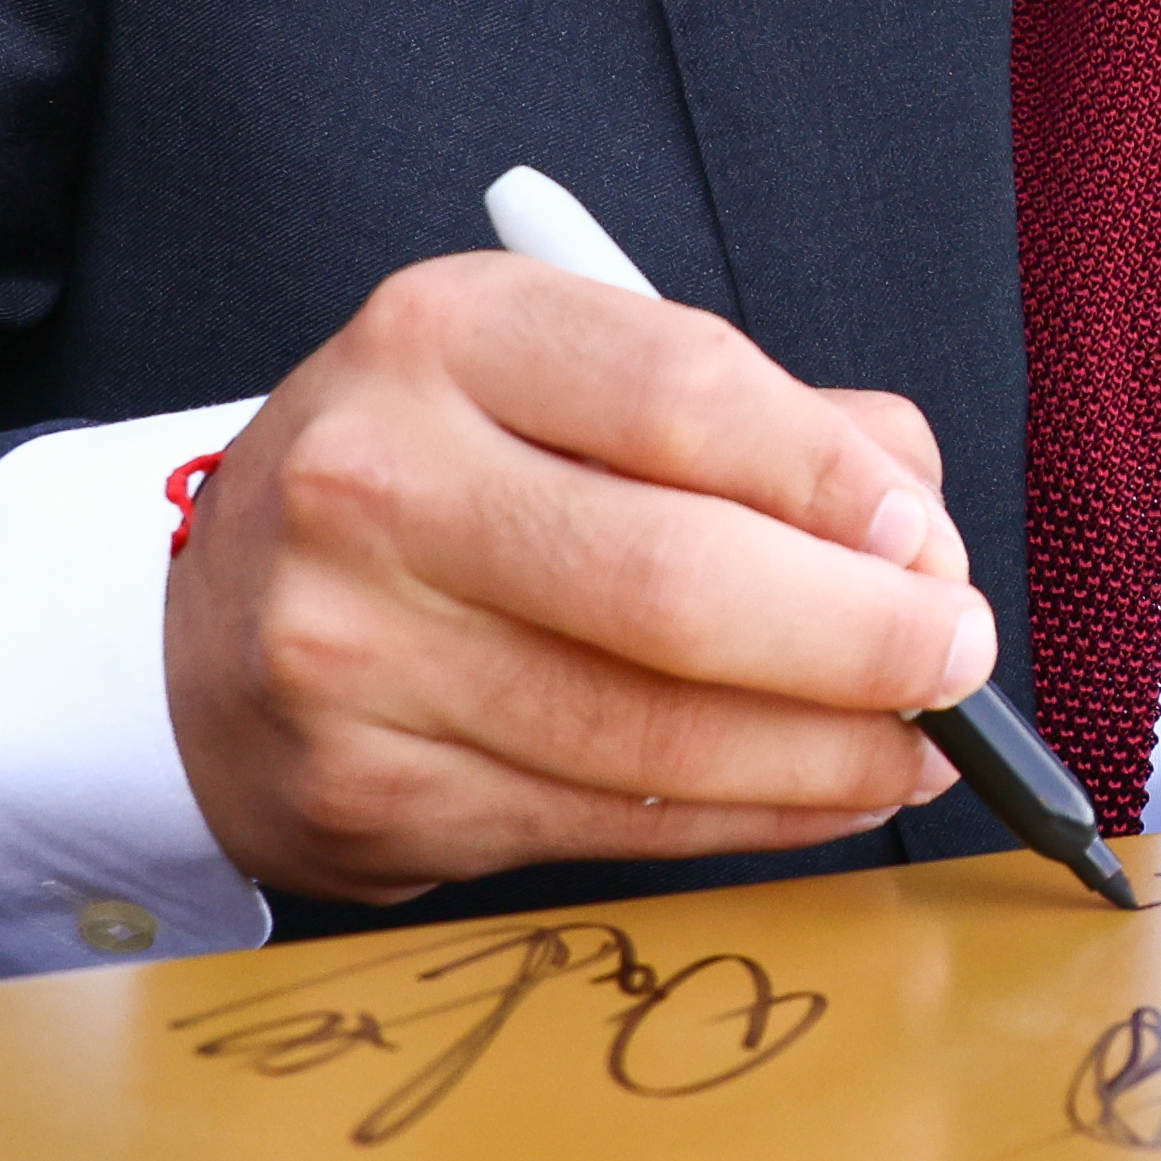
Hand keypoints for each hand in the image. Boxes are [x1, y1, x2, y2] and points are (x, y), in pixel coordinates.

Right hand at [162, 254, 989, 901]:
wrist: (201, 627)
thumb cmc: (436, 488)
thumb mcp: (557, 385)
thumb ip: (754, 426)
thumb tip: (919, 526)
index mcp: (443, 335)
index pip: (681, 393)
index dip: (835, 480)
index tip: (928, 541)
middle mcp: (378, 480)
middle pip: (677, 581)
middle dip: (860, 638)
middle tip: (958, 660)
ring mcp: (355, 649)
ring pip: (653, 733)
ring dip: (825, 753)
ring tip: (914, 747)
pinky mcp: (365, 789)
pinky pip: (606, 824)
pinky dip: (744, 818)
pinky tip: (815, 796)